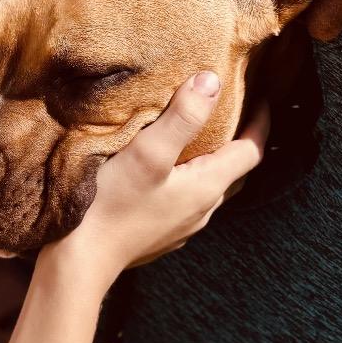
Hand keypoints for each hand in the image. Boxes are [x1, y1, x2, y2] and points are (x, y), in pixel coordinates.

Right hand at [43, 71, 269, 285]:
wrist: (80, 260)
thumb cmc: (111, 203)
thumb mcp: (148, 151)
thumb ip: (184, 117)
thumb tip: (212, 81)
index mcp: (207, 187)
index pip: (252, 151)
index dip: (261, 122)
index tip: (261, 96)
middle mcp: (202, 210)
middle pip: (235, 169)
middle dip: (239, 138)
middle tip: (233, 109)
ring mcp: (182, 225)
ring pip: (210, 185)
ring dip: (212, 159)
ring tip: (200, 133)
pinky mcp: (161, 232)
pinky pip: (187, 199)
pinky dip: (189, 176)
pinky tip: (168, 168)